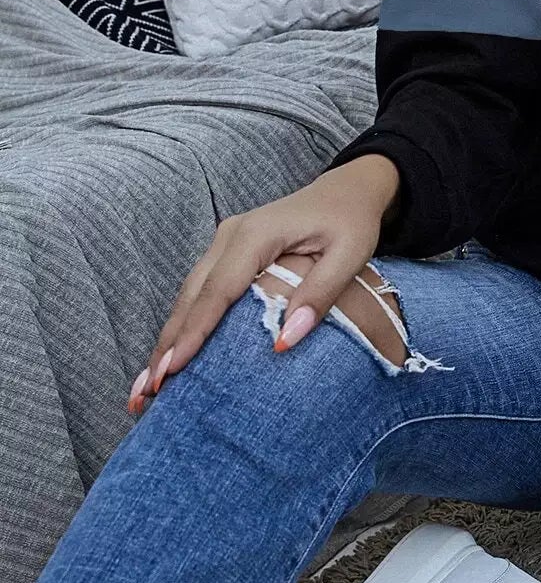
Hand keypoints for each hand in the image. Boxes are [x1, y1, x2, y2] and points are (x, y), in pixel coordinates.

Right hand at [127, 158, 399, 415]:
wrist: (347, 190)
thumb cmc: (351, 221)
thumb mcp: (350, 254)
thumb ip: (320, 294)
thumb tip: (285, 341)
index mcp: (257, 234)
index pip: (219, 290)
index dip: (195, 331)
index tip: (173, 369)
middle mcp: (231, 235)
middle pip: (192, 295)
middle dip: (168, 344)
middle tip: (147, 391)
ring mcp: (224, 242)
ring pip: (188, 295)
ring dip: (169, 338)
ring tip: (148, 385)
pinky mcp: (226, 252)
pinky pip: (199, 291)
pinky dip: (184, 324)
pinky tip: (173, 354)